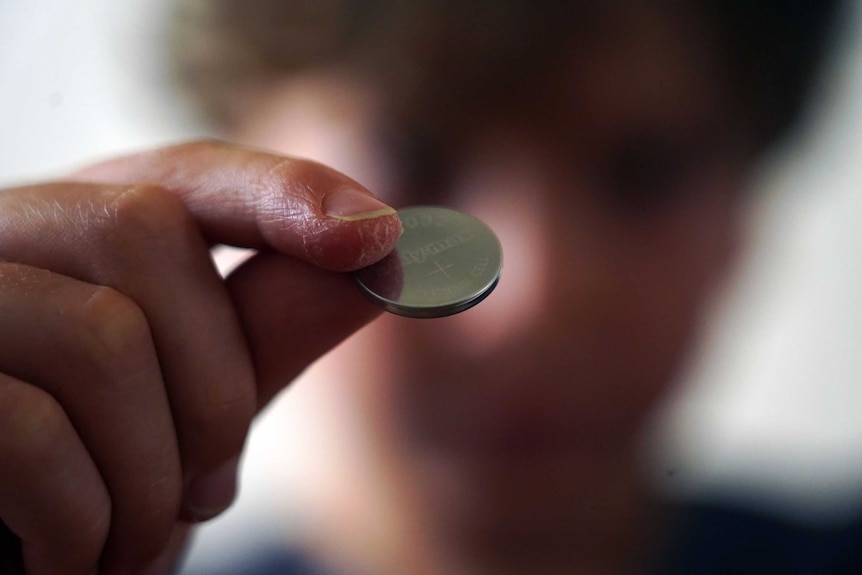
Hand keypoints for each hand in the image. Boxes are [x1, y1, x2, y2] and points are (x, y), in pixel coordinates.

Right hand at [0, 140, 401, 573]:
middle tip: (209, 491)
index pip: (182, 174)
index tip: (379, 234)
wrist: (8, 566)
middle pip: (143, 234)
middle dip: (216, 386)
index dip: (282, 191)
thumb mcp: (189, 407)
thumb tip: (381, 249)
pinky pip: (28, 432)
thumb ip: (267, 327)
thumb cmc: (89, 484)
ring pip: (99, 334)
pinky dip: (81, 522)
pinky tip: (72, 558)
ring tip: (133, 539)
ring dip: (153, 475)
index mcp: (77, 237)